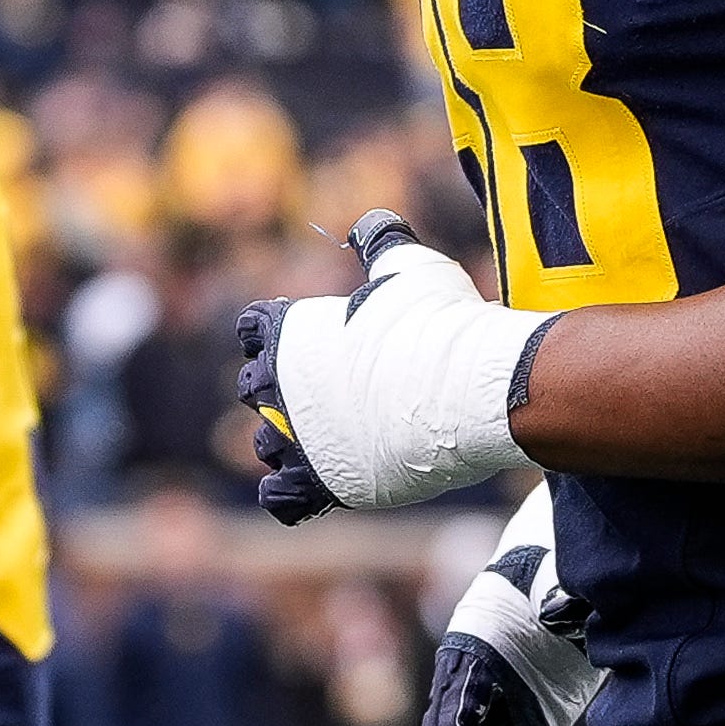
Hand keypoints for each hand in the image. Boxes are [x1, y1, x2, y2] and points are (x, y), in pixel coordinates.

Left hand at [235, 211, 554, 523]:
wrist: (471, 389)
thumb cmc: (442, 323)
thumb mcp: (410, 266)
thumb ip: (382, 242)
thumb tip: (373, 225)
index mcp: (287, 331)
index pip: (253, 326)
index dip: (278, 330)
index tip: (318, 338)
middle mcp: (277, 386)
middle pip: (254, 387)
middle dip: (280, 388)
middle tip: (329, 390)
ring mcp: (297, 439)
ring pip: (267, 445)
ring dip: (288, 443)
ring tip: (332, 439)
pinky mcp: (321, 485)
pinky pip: (282, 500)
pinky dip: (290, 495)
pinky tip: (315, 487)